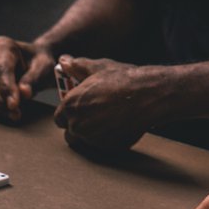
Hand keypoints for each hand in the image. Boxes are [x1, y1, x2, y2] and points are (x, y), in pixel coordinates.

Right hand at [0, 36, 55, 121]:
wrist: (33, 64)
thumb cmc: (39, 63)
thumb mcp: (43, 67)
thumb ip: (33, 78)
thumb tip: (24, 93)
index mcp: (1, 45)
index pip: (0, 69)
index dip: (6, 89)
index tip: (14, 105)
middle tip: (16, 114)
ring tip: (14, 115)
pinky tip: (7, 112)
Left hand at [54, 56, 173, 150]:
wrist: (148, 95)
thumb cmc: (122, 80)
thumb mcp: (97, 68)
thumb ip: (77, 67)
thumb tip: (64, 61)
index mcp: (70, 106)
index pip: (59, 118)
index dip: (68, 114)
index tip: (79, 109)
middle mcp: (77, 125)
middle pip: (70, 132)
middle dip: (79, 126)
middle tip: (94, 115)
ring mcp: (93, 138)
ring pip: (86, 140)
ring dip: (92, 134)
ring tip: (107, 119)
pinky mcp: (108, 147)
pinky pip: (103, 145)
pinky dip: (108, 138)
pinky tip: (118, 125)